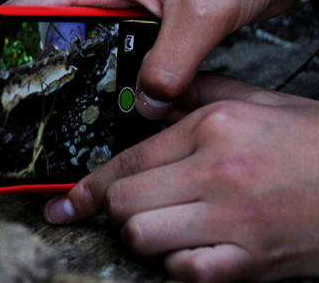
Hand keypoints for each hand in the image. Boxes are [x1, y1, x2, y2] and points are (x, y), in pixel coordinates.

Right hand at [8, 0, 318, 110]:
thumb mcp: (203, 14)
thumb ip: (168, 66)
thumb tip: (145, 106)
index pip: (26, 7)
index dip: (2, 40)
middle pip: (49, 33)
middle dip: (41, 69)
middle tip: (34, 111)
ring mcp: (123, 4)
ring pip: (84, 47)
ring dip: (82, 77)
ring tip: (71, 114)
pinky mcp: (146, 20)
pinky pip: (116, 53)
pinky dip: (115, 77)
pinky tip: (118, 103)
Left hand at [44, 73, 318, 282]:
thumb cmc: (314, 144)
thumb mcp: (255, 102)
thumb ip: (196, 94)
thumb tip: (149, 97)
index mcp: (212, 130)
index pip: (127, 160)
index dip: (86, 186)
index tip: (65, 201)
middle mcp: (216, 174)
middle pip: (124, 201)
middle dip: (113, 208)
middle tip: (125, 207)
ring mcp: (234, 221)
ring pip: (144, 237)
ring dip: (142, 236)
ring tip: (160, 225)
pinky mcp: (252, 262)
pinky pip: (185, 272)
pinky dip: (178, 266)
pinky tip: (191, 249)